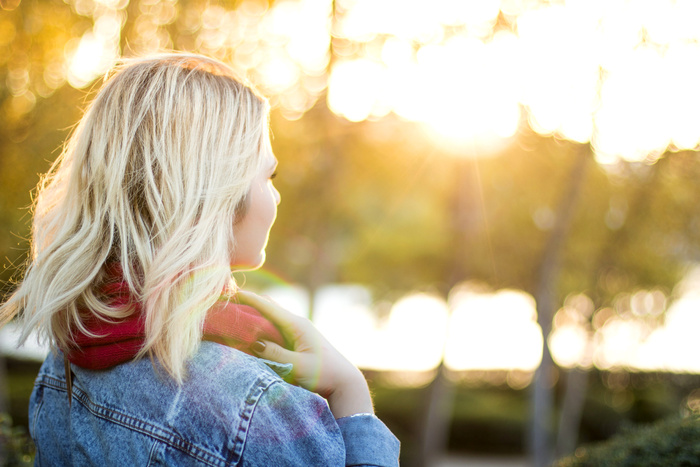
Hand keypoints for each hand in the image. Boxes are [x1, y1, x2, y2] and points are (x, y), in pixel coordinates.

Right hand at [236, 290, 373, 418]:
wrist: (344, 382)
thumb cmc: (323, 375)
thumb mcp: (297, 367)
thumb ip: (275, 354)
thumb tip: (254, 343)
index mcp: (297, 325)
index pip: (268, 307)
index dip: (248, 298)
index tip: (231, 291)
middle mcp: (297, 324)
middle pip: (268, 308)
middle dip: (248, 303)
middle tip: (227, 302)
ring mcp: (297, 332)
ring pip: (271, 318)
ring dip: (254, 316)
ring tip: (233, 314)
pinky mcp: (297, 342)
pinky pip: (275, 330)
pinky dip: (261, 328)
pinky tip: (250, 332)